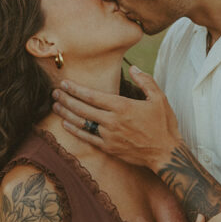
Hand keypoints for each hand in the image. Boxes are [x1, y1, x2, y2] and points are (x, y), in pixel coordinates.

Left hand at [52, 66, 180, 169]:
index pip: (92, 96)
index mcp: (123, 106)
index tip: (65, 83)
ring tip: (56, 106)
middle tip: (55, 92)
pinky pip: (87, 138)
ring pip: (82, 123)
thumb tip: (133, 67)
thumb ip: (145, 81)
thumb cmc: (164, 125)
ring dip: (66, 114)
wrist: (165, 153)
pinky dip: (75, 130)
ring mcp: (109, 136)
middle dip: (66, 99)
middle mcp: (112, 121)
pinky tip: (66, 124)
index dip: (76, 89)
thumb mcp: (159, 98)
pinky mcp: (109, 148)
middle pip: (83, 108)